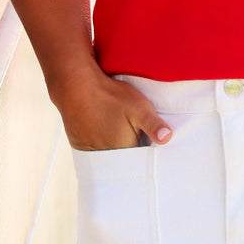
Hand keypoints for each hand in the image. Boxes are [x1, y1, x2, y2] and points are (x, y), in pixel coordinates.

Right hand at [49, 67, 172, 150]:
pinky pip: (93, 147)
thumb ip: (153, 124)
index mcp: (124, 150)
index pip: (140, 157)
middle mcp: (106, 155)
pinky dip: (98, 141)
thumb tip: (167, 138)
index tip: (145, 136)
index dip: (144, 146)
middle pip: (124, 156)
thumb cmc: (110, 96)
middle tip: (130, 129)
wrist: (76, 85)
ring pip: (108, 152)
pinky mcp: (78, 143)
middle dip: (130, 146)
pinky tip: (101, 128)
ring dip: (112, 145)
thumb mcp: (139, 107)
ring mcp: (90, 150)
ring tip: (114, 127)